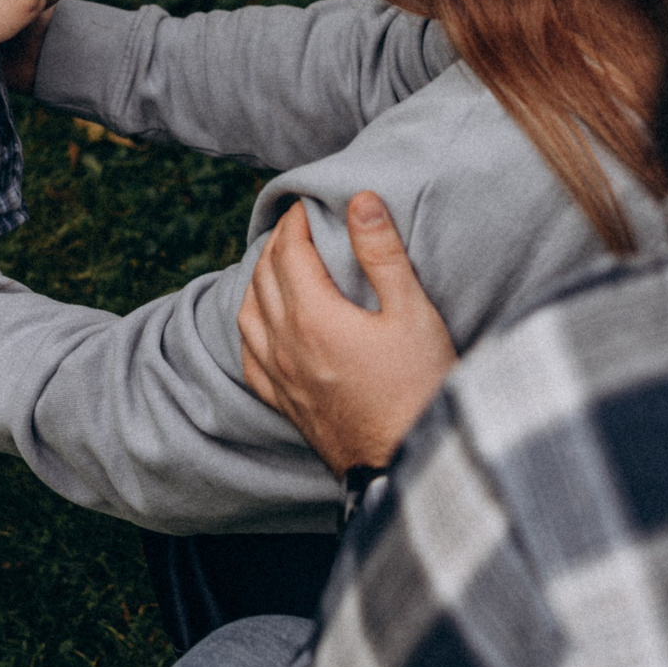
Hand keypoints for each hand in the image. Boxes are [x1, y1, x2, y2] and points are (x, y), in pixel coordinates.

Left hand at [238, 193, 457, 475]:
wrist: (410, 465)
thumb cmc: (420, 388)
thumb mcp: (412, 313)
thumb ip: (382, 254)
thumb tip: (360, 201)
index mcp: (313, 317)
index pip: (287, 252)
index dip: (295, 222)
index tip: (308, 204)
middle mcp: (285, 346)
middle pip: (263, 278)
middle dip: (277, 244)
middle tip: (296, 225)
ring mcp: (281, 379)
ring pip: (247, 315)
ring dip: (258, 281)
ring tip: (277, 265)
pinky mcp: (287, 405)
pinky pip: (250, 358)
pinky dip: (250, 327)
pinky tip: (262, 326)